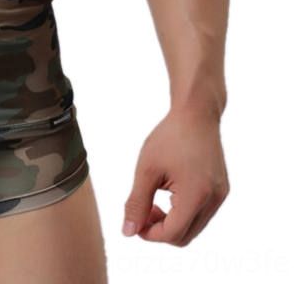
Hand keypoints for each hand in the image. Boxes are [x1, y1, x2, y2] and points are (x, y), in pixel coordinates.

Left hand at [122, 105, 228, 245]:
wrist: (196, 114)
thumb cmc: (169, 137)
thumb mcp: (146, 169)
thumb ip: (137, 202)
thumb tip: (128, 232)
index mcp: (196, 195)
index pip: (172, 233)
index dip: (149, 233)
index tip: (134, 220)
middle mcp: (213, 200)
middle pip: (184, 237)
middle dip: (159, 230)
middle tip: (142, 210)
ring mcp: (220, 196)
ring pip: (193, 227)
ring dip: (171, 222)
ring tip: (152, 201)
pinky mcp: (221, 190)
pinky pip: (201, 214)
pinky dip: (183, 213)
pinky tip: (167, 193)